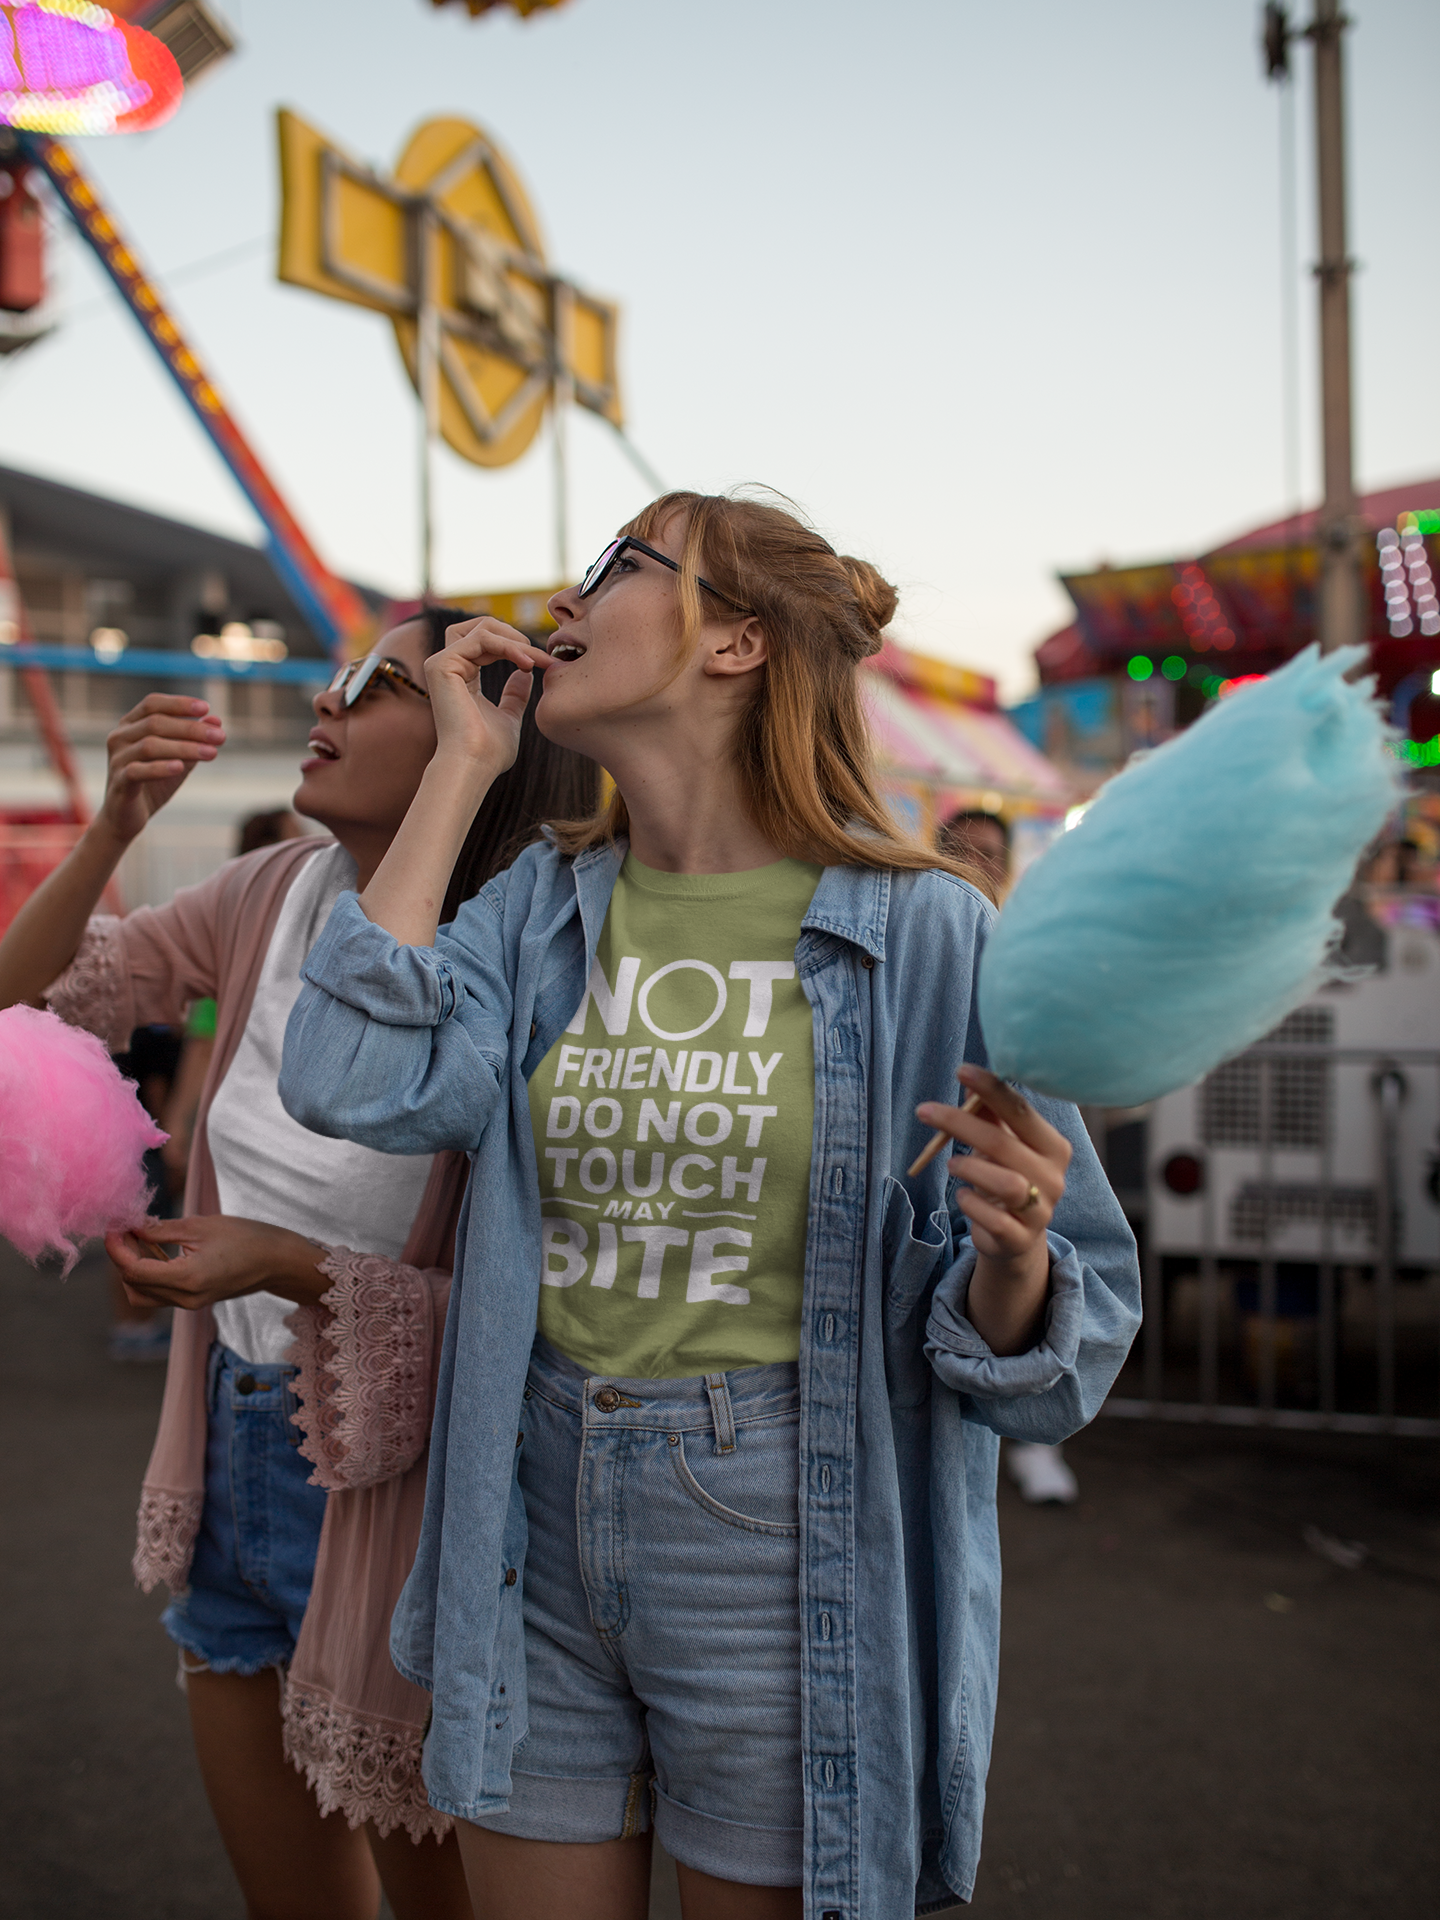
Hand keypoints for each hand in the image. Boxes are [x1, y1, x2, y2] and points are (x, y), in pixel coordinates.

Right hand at [99, 694, 225, 844]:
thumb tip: (216, 721)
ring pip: (150, 746)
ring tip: (211, 753)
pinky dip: (160, 768)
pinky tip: (180, 767)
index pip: (152, 704)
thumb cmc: (152, 783)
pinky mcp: (119, 782)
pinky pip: (137, 771)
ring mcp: (117, 759)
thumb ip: (194, 741)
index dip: (179, 703)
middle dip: (191, 729)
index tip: (206, 708)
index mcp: (130, 725)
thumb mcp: (178, 759)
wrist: (126, 818)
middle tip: (220, 737)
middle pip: (155, 723)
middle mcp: (119, 737)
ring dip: (184, 747)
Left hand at [104, 1214, 327, 1312]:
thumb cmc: (246, 1237)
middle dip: (122, 1258)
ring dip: (133, 1268)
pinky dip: (149, 1274)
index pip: (134, 1271)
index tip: (113, 1227)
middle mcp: (185, 1298)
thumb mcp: (201, 1226)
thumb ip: (161, 1230)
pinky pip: (159, 1293)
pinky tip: (155, 1250)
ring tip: (139, 1238)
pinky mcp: (193, 1301)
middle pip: (133, 1285)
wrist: (278, 1261)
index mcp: (187, 1279)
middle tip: (125, 1229)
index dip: (117, 1249)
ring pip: (142, 1294)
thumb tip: (131, 1227)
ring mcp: (189, 1304)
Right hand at [423, 616, 552, 778]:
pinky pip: (480, 639)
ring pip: (481, 628)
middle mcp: (448, 666)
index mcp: (461, 676)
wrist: (473, 765)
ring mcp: (441, 663)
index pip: (487, 643)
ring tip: (534, 658)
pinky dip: (507, 646)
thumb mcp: (509, 717)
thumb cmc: (489, 751)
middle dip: (513, 634)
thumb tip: (525, 673)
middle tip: (538, 654)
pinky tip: (525, 663)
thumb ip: (515, 695)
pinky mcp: (442, 665)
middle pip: (480, 626)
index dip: (517, 646)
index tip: (545, 661)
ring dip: (513, 639)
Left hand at [917, 1065, 1070, 1262]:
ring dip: (969, 1167)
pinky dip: (970, 1203)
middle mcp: (1053, 1177)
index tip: (961, 1070)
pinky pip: (993, 1219)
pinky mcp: (1020, 1239)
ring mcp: (1040, 1211)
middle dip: (960, 1123)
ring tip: (952, 1164)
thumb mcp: (1000, 1145)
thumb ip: (989, 1116)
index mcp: (1052, 1147)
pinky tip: (963, 1196)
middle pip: (1004, 1144)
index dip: (992, 1089)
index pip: (1022, 1111)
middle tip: (925, 1111)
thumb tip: (969, 1083)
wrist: (1014, 1237)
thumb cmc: (1005, 1178)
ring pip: (1006, 1183)